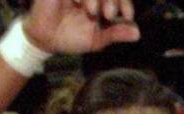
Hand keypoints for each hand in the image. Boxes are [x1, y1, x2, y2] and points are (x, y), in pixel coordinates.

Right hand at [23, 0, 139, 55]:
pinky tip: (78, 3)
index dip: (125, 3)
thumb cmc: (71, 37)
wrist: (46, 40)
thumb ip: (115, 34)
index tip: (128, 16)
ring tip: (93, 12)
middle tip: (110, 15)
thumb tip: (137, 33)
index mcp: (101, 2)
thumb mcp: (97, 39)